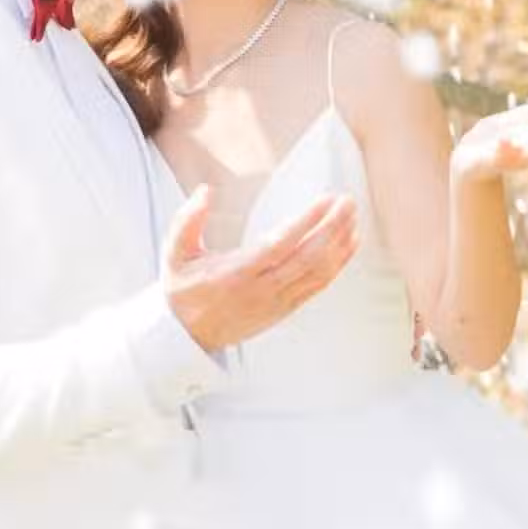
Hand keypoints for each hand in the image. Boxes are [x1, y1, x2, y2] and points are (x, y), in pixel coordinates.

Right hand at [163, 186, 358, 352]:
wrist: (187, 336)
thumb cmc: (182, 289)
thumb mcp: (175, 252)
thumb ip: (188, 219)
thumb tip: (206, 191)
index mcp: (236, 273)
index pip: (280, 245)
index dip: (306, 223)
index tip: (325, 200)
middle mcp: (261, 290)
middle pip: (307, 258)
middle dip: (333, 228)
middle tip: (348, 201)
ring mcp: (277, 302)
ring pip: (317, 274)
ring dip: (339, 244)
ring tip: (352, 217)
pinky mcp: (285, 309)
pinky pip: (317, 286)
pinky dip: (337, 265)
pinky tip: (348, 245)